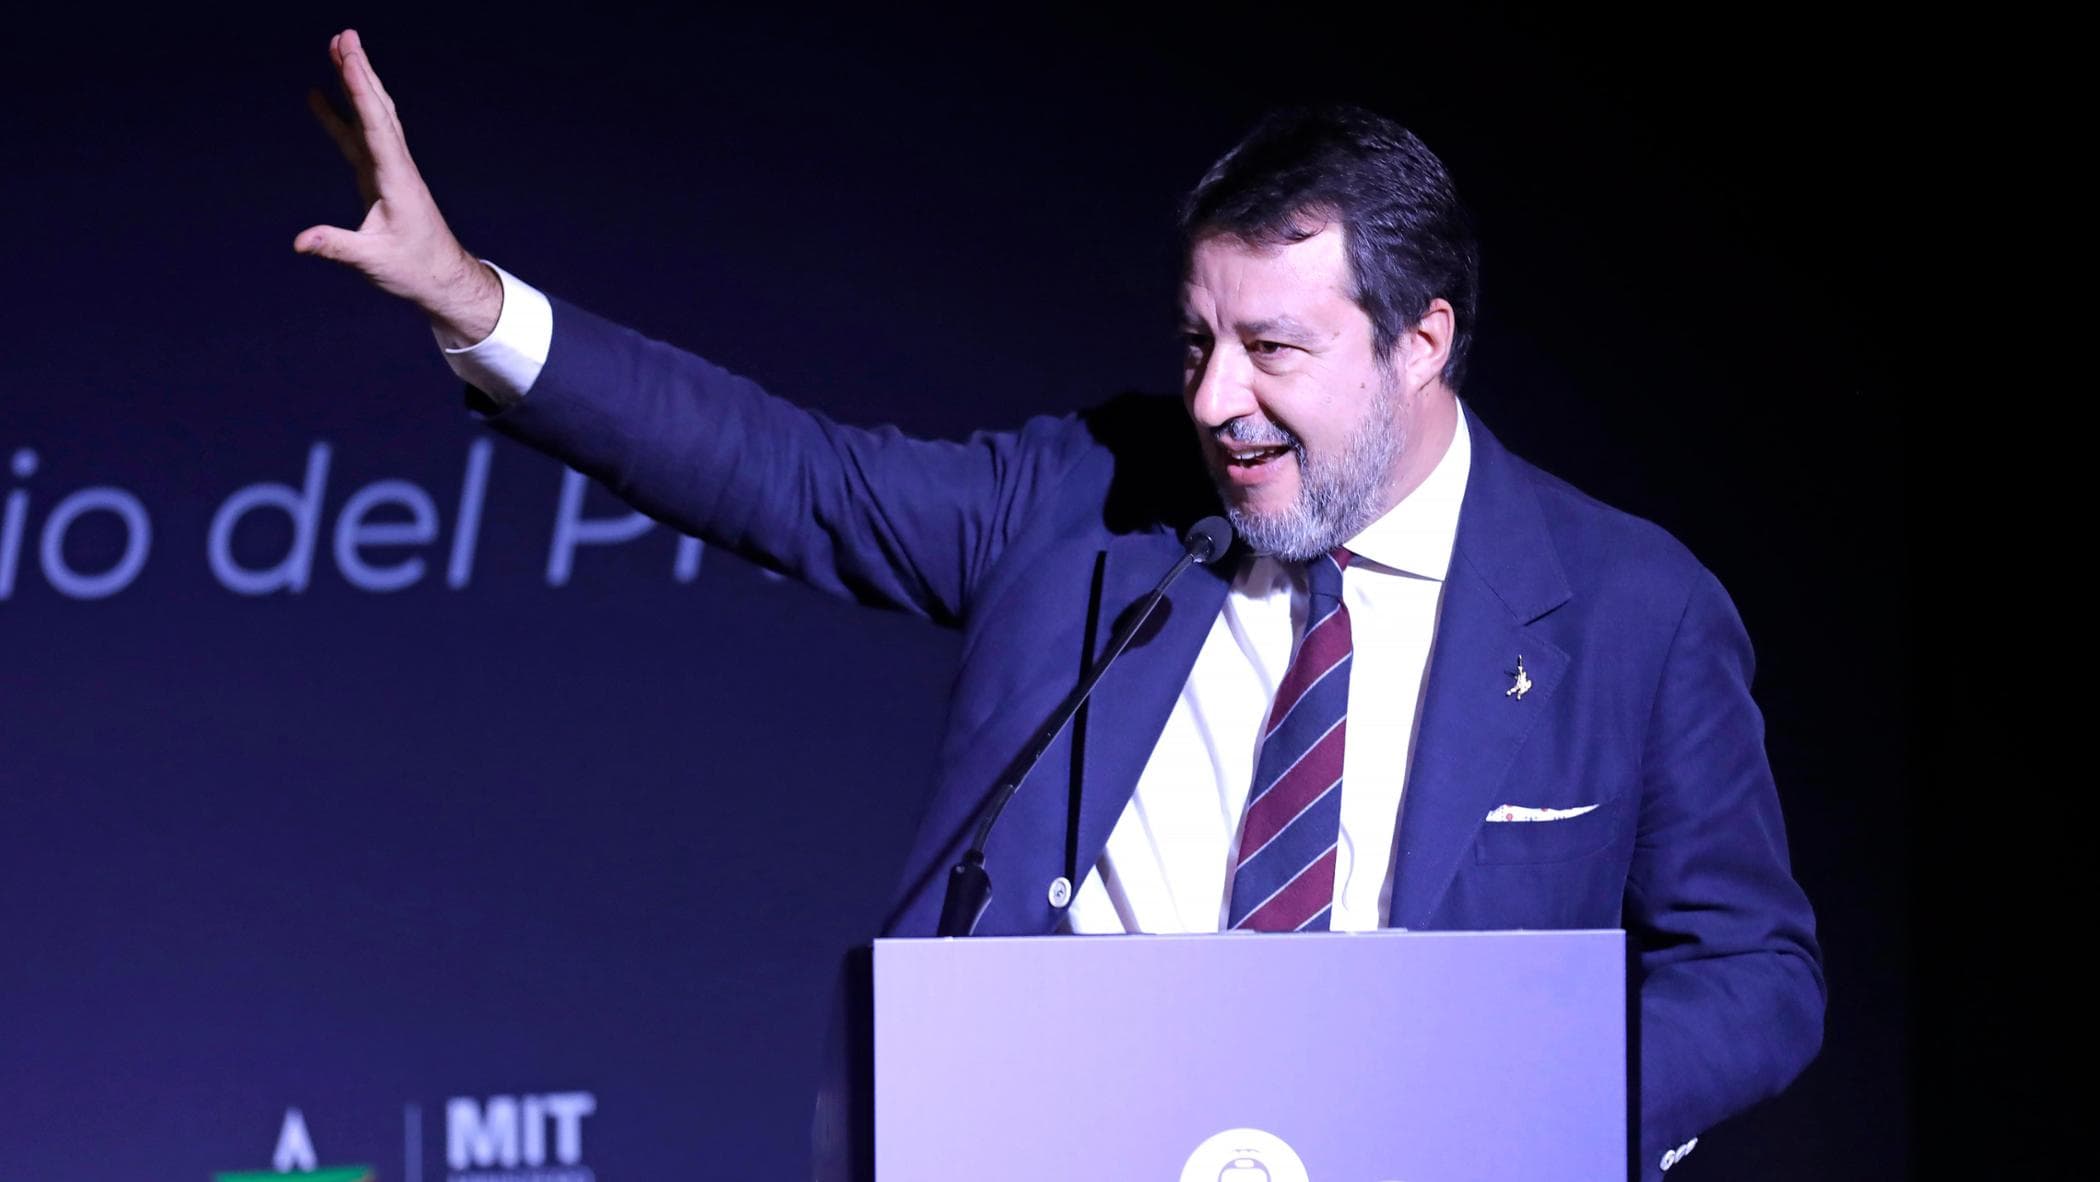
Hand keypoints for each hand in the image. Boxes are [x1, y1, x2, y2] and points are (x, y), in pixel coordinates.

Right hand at [297, 29, 501, 345]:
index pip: (376, 126)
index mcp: (396, 180)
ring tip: (337, 49)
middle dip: (360, 72)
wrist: (441, 278)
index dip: (361, 91)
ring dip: (355, 83)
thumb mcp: (373, 261)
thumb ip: (337, 247)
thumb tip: (301, 241)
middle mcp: (395, 167)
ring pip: (371, 117)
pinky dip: (340, 114)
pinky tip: (321, 95)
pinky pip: (357, 137)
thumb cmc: (413, 269)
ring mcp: (388, 169)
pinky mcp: (379, 177)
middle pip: (377, 110)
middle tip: (345, 36)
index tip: (349, 58)